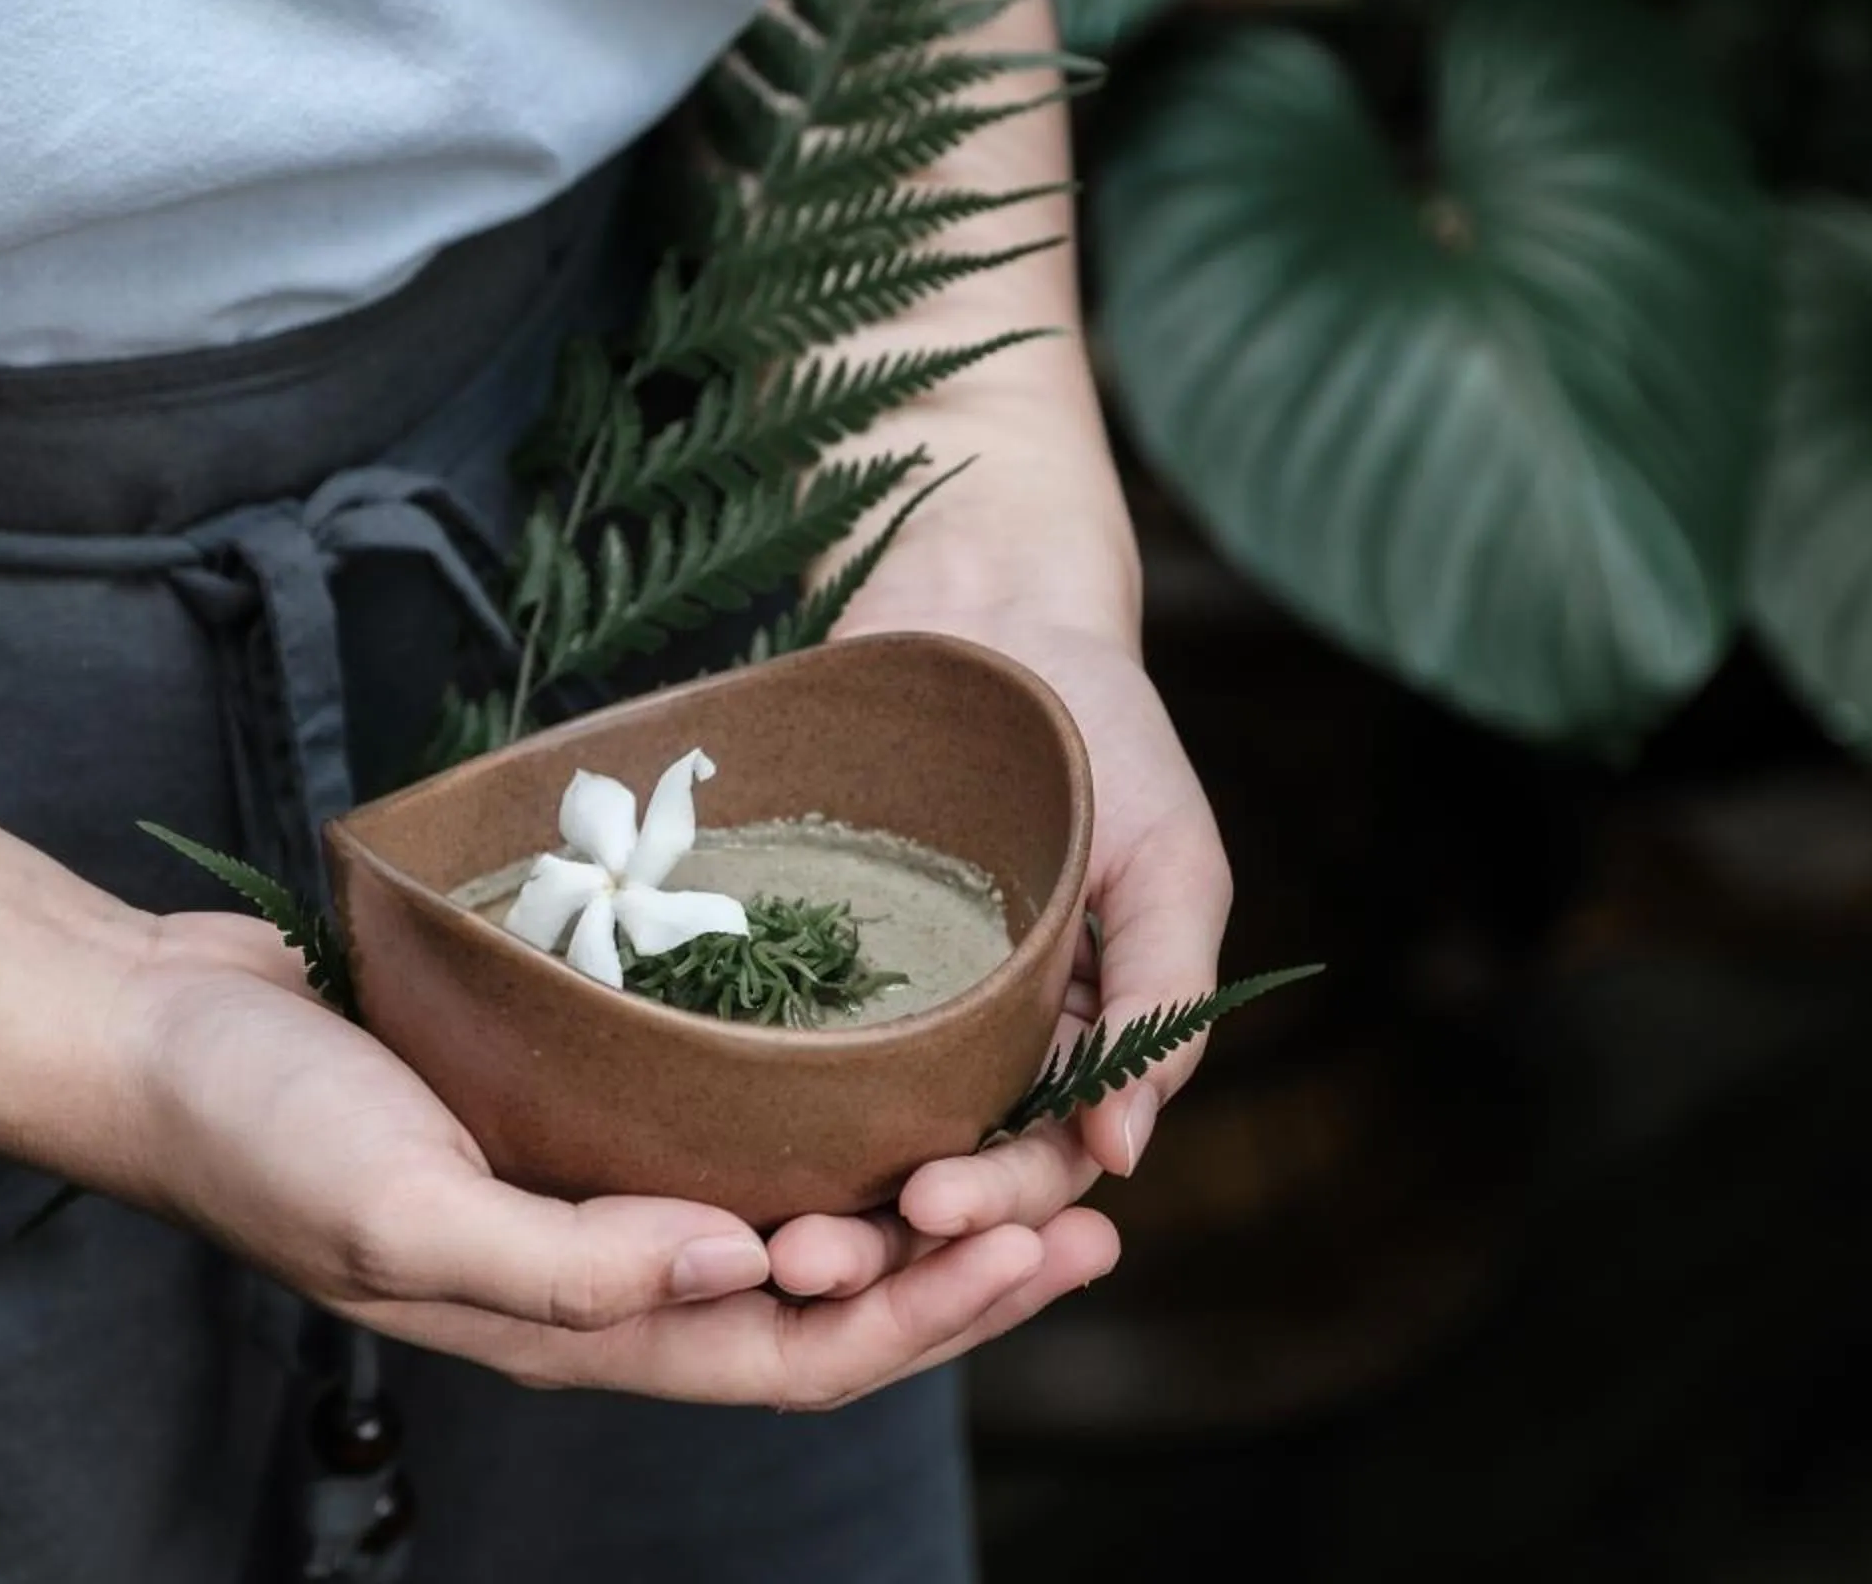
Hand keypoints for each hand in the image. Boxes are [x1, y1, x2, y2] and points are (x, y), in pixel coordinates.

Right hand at [107, 913, 1118, 1408]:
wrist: (156, 1028)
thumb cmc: (260, 1126)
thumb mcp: (400, 1209)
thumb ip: (562, 1265)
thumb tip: (742, 1274)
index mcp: (578, 1325)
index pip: (795, 1354)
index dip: (927, 1319)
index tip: (1044, 1249)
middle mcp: (607, 1276)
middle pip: (823, 1306)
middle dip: (962, 1277)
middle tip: (1092, 1215)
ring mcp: (593, 1196)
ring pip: (792, 1227)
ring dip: (913, 1206)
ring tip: (1023, 1154)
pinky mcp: (577, 1110)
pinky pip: (732, 1140)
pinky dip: (823, 1128)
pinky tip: (876, 1074)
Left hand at [765, 603, 1230, 1299]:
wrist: (982, 607)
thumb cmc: (1097, 727)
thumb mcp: (1170, 856)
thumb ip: (1164, 996)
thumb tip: (1125, 1152)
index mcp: (1077, 1042)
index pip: (1043, 1163)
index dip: (997, 1205)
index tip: (934, 1212)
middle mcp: (983, 1045)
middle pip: (941, 1177)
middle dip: (886, 1237)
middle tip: (813, 1264)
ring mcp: (895, 1010)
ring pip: (859, 1141)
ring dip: (817, 1201)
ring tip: (756, 1234)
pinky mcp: (812, 962)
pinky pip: (786, 1052)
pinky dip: (759, 1107)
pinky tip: (702, 1142)